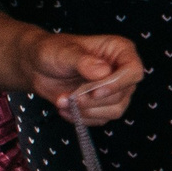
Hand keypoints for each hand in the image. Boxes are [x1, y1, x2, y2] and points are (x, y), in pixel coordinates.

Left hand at [15, 31, 143, 121]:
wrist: (38, 68)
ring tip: (65, 102)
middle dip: (94, 100)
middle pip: (123, 94)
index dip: (117, 84)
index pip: (133, 71)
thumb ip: (83, 61)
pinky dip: (81, 118)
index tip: (94, 92)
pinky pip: (101, 120)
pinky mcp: (104, 105)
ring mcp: (115, 90)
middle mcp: (121, 71)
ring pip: (115, 111)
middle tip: (71, 96)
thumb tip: (103, 72)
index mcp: (120, 50)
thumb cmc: (52, 52)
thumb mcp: (64, 52)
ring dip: (87, 111)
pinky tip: (66, 107)